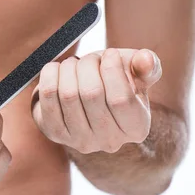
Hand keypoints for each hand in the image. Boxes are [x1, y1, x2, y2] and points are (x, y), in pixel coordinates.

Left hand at [31, 48, 161, 153]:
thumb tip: (145, 59)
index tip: (110, 53)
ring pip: (68, 94)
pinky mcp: (54, 132)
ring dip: (69, 68)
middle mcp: (109, 141)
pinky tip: (58, 69)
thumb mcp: (137, 74)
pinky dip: (50, 74)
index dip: (112, 69)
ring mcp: (79, 140)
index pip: (121, 99)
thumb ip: (147, 66)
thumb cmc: (115, 84)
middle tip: (90, 58)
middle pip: (91, 93)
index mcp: (136, 128)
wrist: (85, 104)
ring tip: (74, 63)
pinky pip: (47, 96)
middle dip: (88, 65)